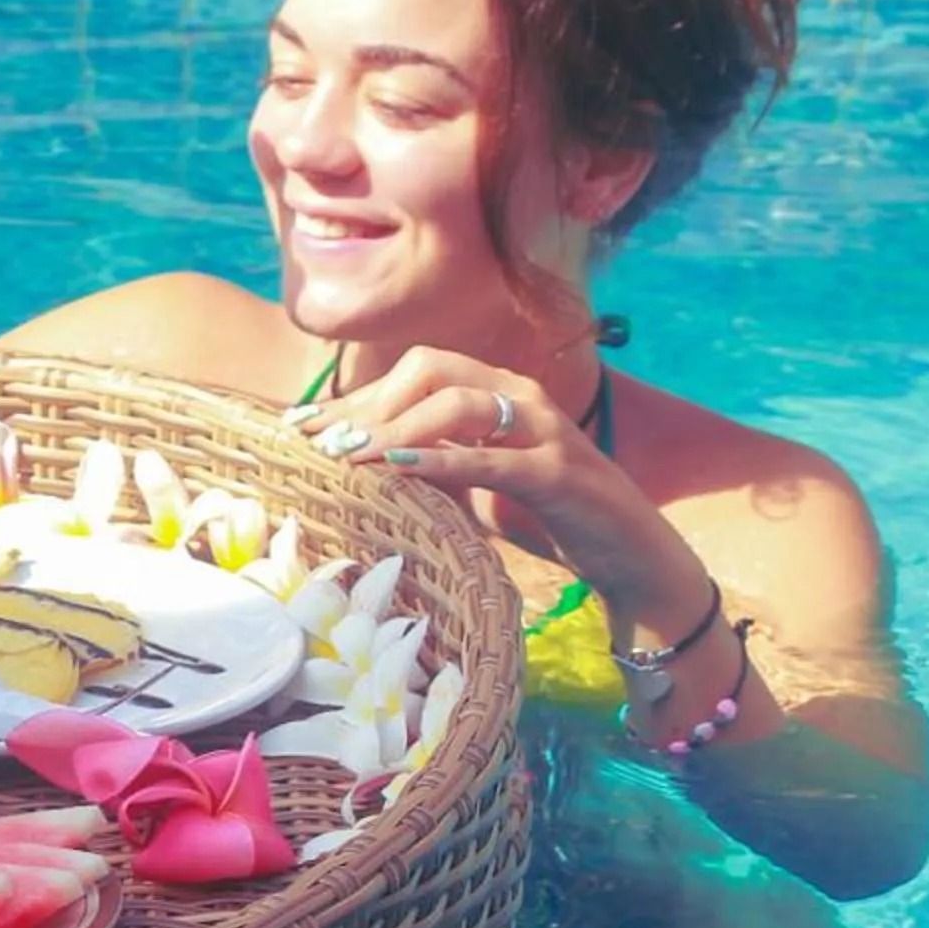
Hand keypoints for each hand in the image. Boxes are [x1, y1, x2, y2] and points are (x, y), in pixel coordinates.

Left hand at [293, 345, 701, 618]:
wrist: (627, 557)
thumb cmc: (546, 517)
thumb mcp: (475, 484)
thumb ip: (430, 463)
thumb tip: (355, 463)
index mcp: (499, 390)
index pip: (416, 372)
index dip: (356, 395)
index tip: (301, 425)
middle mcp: (522, 395)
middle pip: (430, 371)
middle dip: (368, 404)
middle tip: (318, 444)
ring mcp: (545, 430)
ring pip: (458, 404)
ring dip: (394, 427)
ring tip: (346, 456)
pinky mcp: (559, 473)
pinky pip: (493, 458)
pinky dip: (442, 459)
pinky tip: (399, 467)